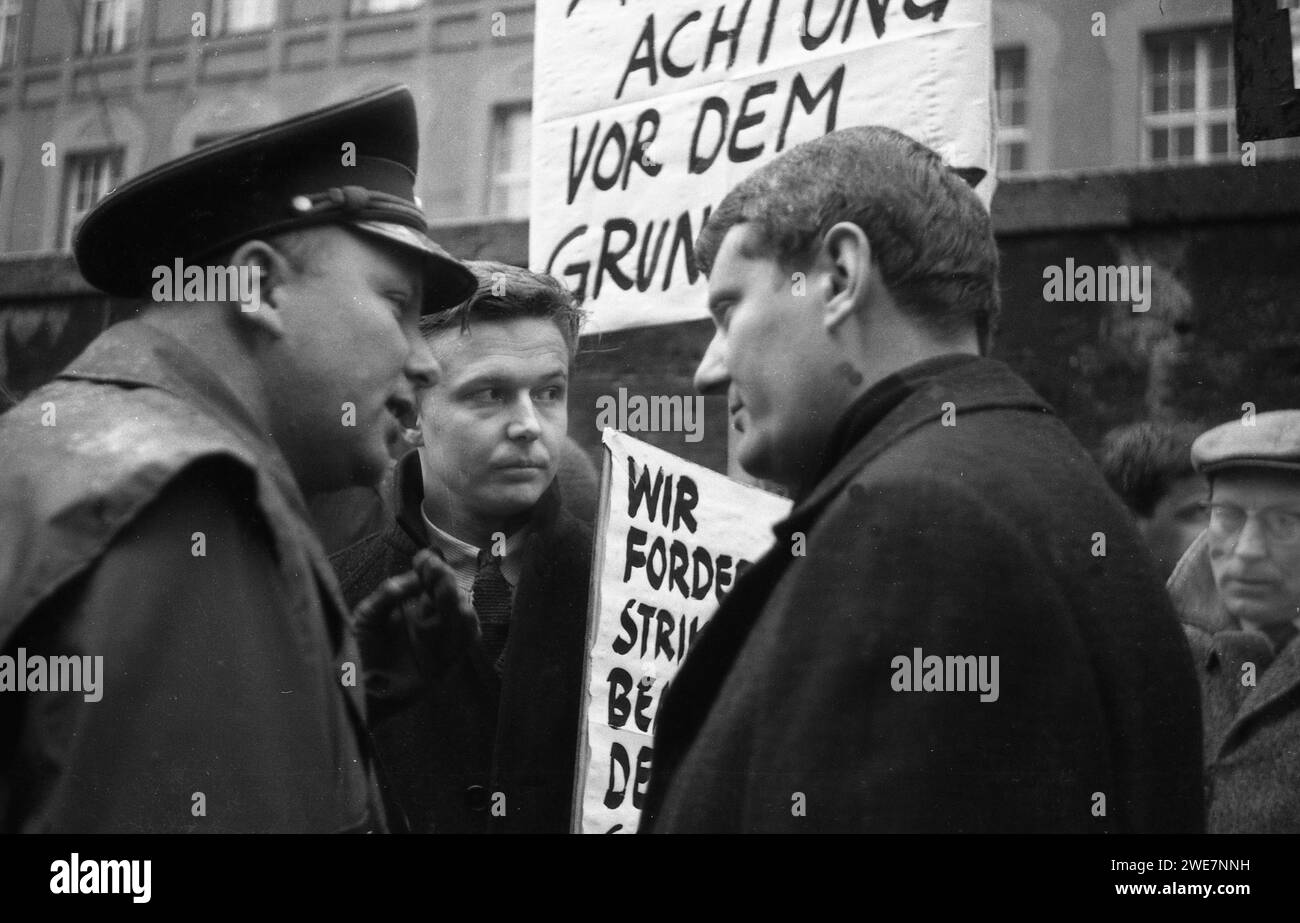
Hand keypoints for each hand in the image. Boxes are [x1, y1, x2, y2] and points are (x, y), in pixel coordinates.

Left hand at [352, 549, 480, 719]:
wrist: (358, 689)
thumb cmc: (360, 649)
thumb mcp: (368, 615)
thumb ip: (389, 594)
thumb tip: (414, 577)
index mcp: (412, 604)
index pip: (429, 580)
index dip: (430, 568)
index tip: (424, 559)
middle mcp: (431, 619)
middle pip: (448, 595)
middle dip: (444, 581)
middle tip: (436, 570)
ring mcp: (441, 640)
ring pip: (461, 615)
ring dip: (456, 601)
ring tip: (446, 590)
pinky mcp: (448, 661)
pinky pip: (466, 641)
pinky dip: (467, 625)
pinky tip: (462, 611)